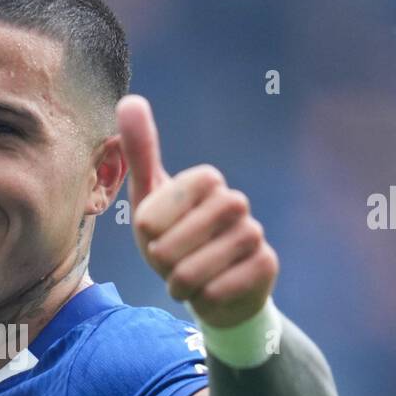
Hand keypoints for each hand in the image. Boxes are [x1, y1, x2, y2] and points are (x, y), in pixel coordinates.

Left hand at [117, 94, 278, 328]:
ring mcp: (254, 232)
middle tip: (168, 264)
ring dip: (180, 282)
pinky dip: (204, 297)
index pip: (165, 202)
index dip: (152, 226)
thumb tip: (130, 98)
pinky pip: (222, 288)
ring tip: (183, 282)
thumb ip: (140, 153)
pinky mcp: (266, 265)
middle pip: (179, 239)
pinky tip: (208, 293)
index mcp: (206, 180)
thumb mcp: (149, 201)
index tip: (153, 234)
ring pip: (199, 267)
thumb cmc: (174, 242)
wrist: (210, 291)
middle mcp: (235, 201)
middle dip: (163, 259)